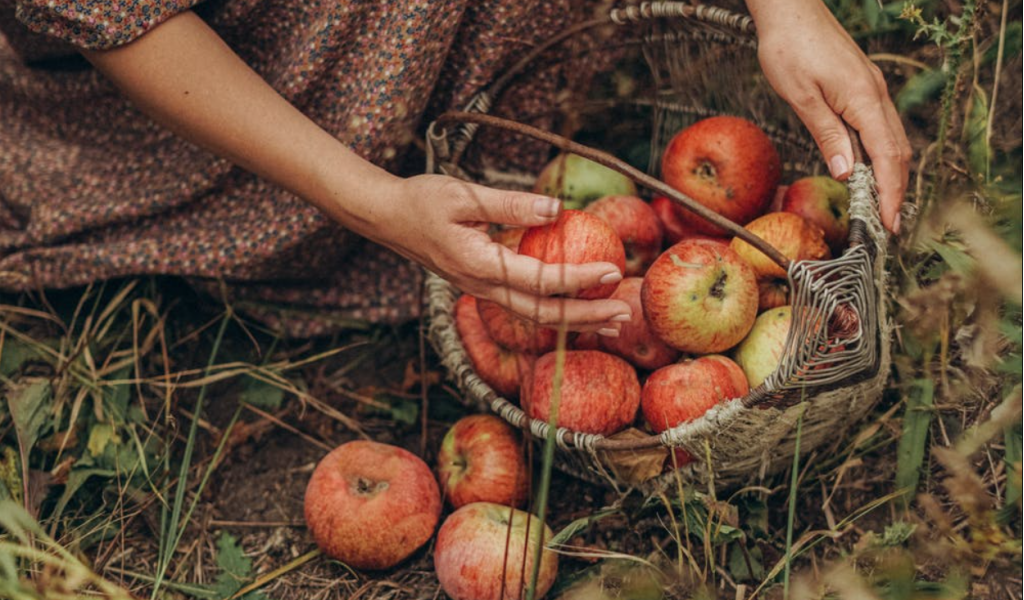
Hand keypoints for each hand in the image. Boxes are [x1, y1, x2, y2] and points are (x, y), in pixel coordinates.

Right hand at [375, 174, 631, 333]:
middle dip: (586, 317)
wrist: (387, 218)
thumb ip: (511, 204)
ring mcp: (481, 291)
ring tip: (613, 322)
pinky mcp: (482, 286)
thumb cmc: (423, 200)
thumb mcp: (464, 194)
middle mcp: (482, 287)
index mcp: (479, 266)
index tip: (613, 272)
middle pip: (542, 315)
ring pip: (534, 317)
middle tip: (625, 314)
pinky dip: (556, 311)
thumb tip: (557, 208)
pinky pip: (525, 306)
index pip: (540, 280)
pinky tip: (578, 307)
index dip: (579, 279)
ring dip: (575, 321)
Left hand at [747, 0, 911, 233]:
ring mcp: (871, 90)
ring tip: (880, 207)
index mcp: (863, 99)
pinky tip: (867, 170)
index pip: (887, 156)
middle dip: (895, 191)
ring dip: (889, 175)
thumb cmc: (789, 47)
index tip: (889, 223)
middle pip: (897, 152)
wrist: (790, 10)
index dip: (891, 193)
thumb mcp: (801, 96)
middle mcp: (875, 95)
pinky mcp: (861, 87)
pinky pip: (879, 127)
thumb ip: (826, 133)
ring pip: (891, 140)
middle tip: (887, 226)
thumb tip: (845, 171)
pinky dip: (879, 154)